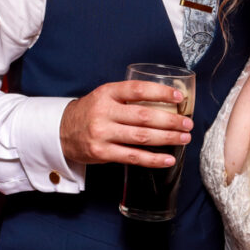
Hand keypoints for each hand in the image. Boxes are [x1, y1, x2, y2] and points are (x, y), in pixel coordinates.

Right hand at [59, 80, 193, 167]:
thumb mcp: (104, 96)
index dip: (160, 92)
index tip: (179, 98)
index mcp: (106, 93)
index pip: (137, 90)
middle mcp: (104, 112)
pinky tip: (169, 159)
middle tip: (188, 124)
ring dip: (167, 138)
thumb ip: (127, 97)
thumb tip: (165, 102)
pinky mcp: (102, 153)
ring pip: (142, 137)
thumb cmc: (91, 112)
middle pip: (144, 116)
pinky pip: (133, 157)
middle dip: (171, 120)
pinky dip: (154, 160)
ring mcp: (102, 134)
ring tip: (184, 138)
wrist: (61, 131)